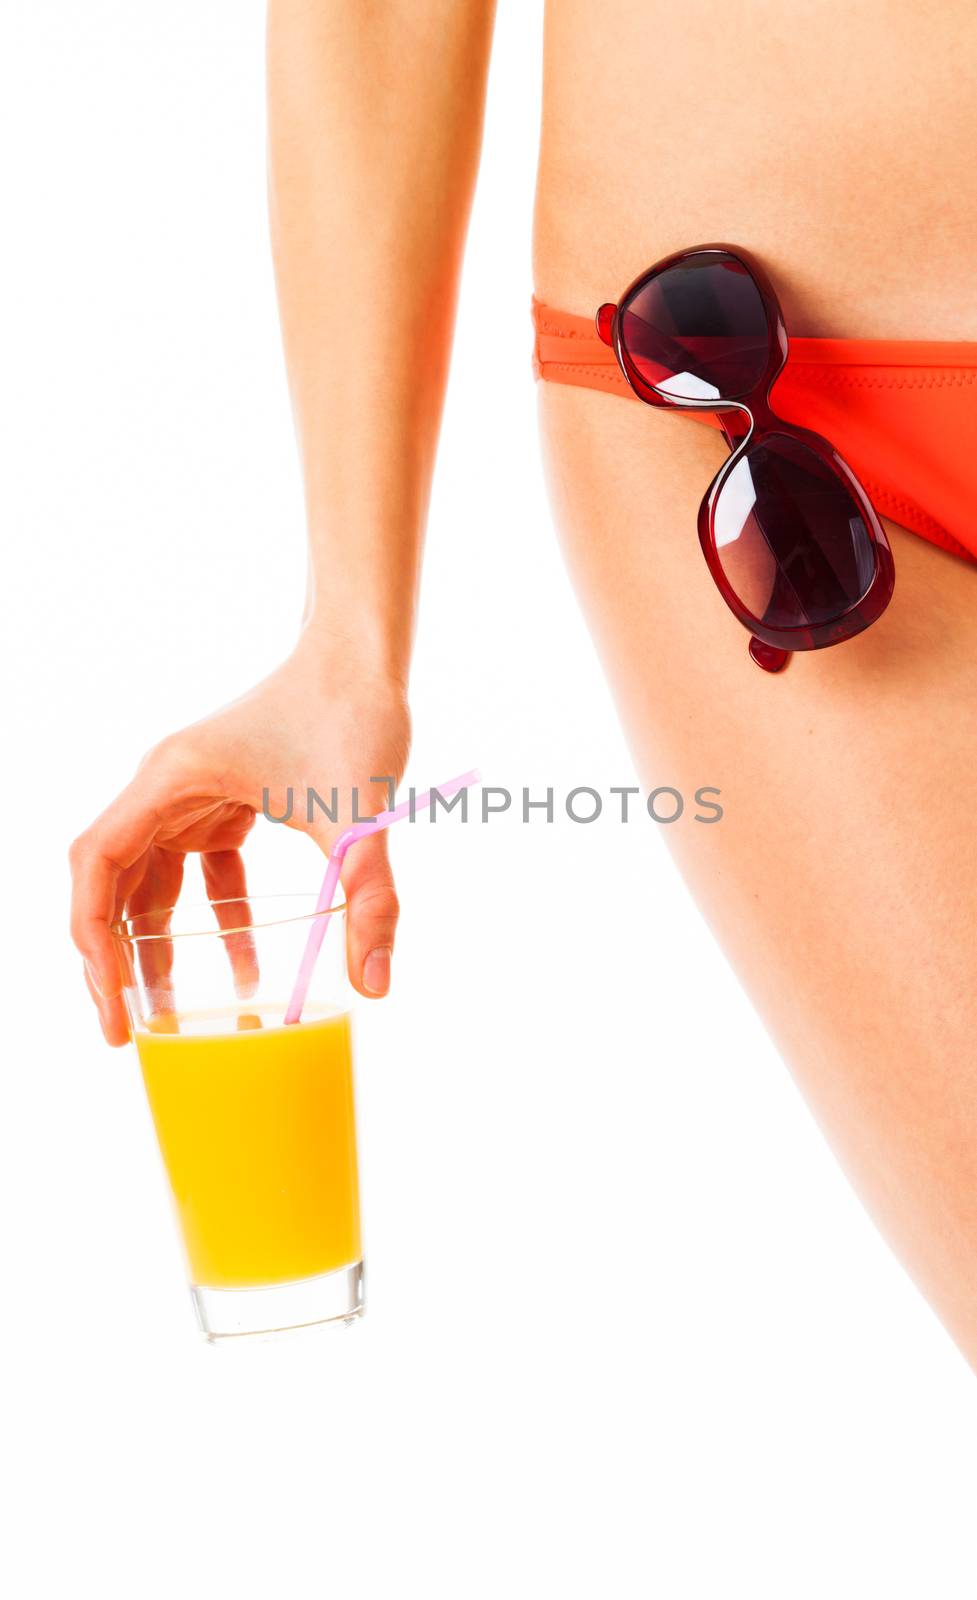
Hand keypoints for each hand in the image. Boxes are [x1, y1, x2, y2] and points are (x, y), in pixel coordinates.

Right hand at [69, 631, 410, 1044]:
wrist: (365, 656)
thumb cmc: (352, 713)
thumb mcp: (360, 816)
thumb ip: (371, 898)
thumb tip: (376, 985)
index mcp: (171, 779)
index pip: (97, 866)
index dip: (93, 940)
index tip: (114, 1003)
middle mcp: (166, 785)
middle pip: (111, 882)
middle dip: (115, 958)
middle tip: (128, 1030)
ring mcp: (192, 792)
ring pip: (151, 880)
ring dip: (158, 944)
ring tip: (171, 1012)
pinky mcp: (224, 799)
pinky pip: (200, 869)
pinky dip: (215, 917)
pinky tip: (248, 965)